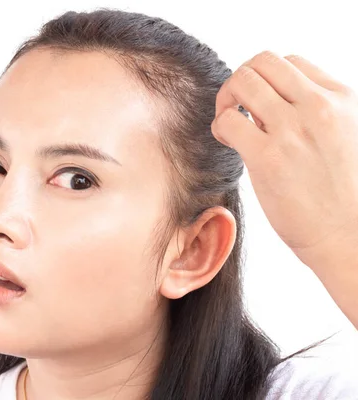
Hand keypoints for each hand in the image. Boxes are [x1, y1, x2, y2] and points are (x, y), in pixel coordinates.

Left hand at [212, 51, 357, 270]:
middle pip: (261, 62)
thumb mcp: (346, 136)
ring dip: (226, 100)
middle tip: (236, 108)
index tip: (261, 105)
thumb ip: (318, 113)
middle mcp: (318, 107)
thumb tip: (273, 103)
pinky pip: (228, 121)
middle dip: (240, 81)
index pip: (290, 63)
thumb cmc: (343, 192)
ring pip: (241, 82)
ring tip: (230, 125)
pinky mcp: (268, 158)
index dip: (266, 80)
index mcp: (341, 99)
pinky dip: (219, 127)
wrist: (349, 236)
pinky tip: (229, 143)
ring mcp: (293, 130)